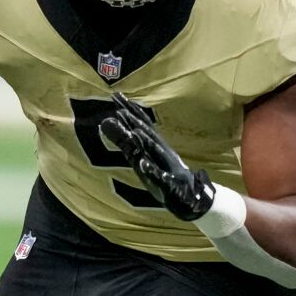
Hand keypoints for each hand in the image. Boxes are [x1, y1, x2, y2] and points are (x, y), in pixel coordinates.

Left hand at [99, 96, 214, 220]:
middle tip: (121, 108)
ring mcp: (166, 168)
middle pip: (147, 135)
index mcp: (154, 146)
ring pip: (155, 153)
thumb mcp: (140, 158)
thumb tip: (104, 121)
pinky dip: (152, 171)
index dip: (129, 111)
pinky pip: (160, 177)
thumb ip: (123, 141)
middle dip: (134, 121)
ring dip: (146, 142)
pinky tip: (143, 164)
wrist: (191, 199)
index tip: (116, 96)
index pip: (141, 125)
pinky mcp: (169, 185)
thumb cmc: (164, 176)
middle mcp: (162, 153)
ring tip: (134, 132)